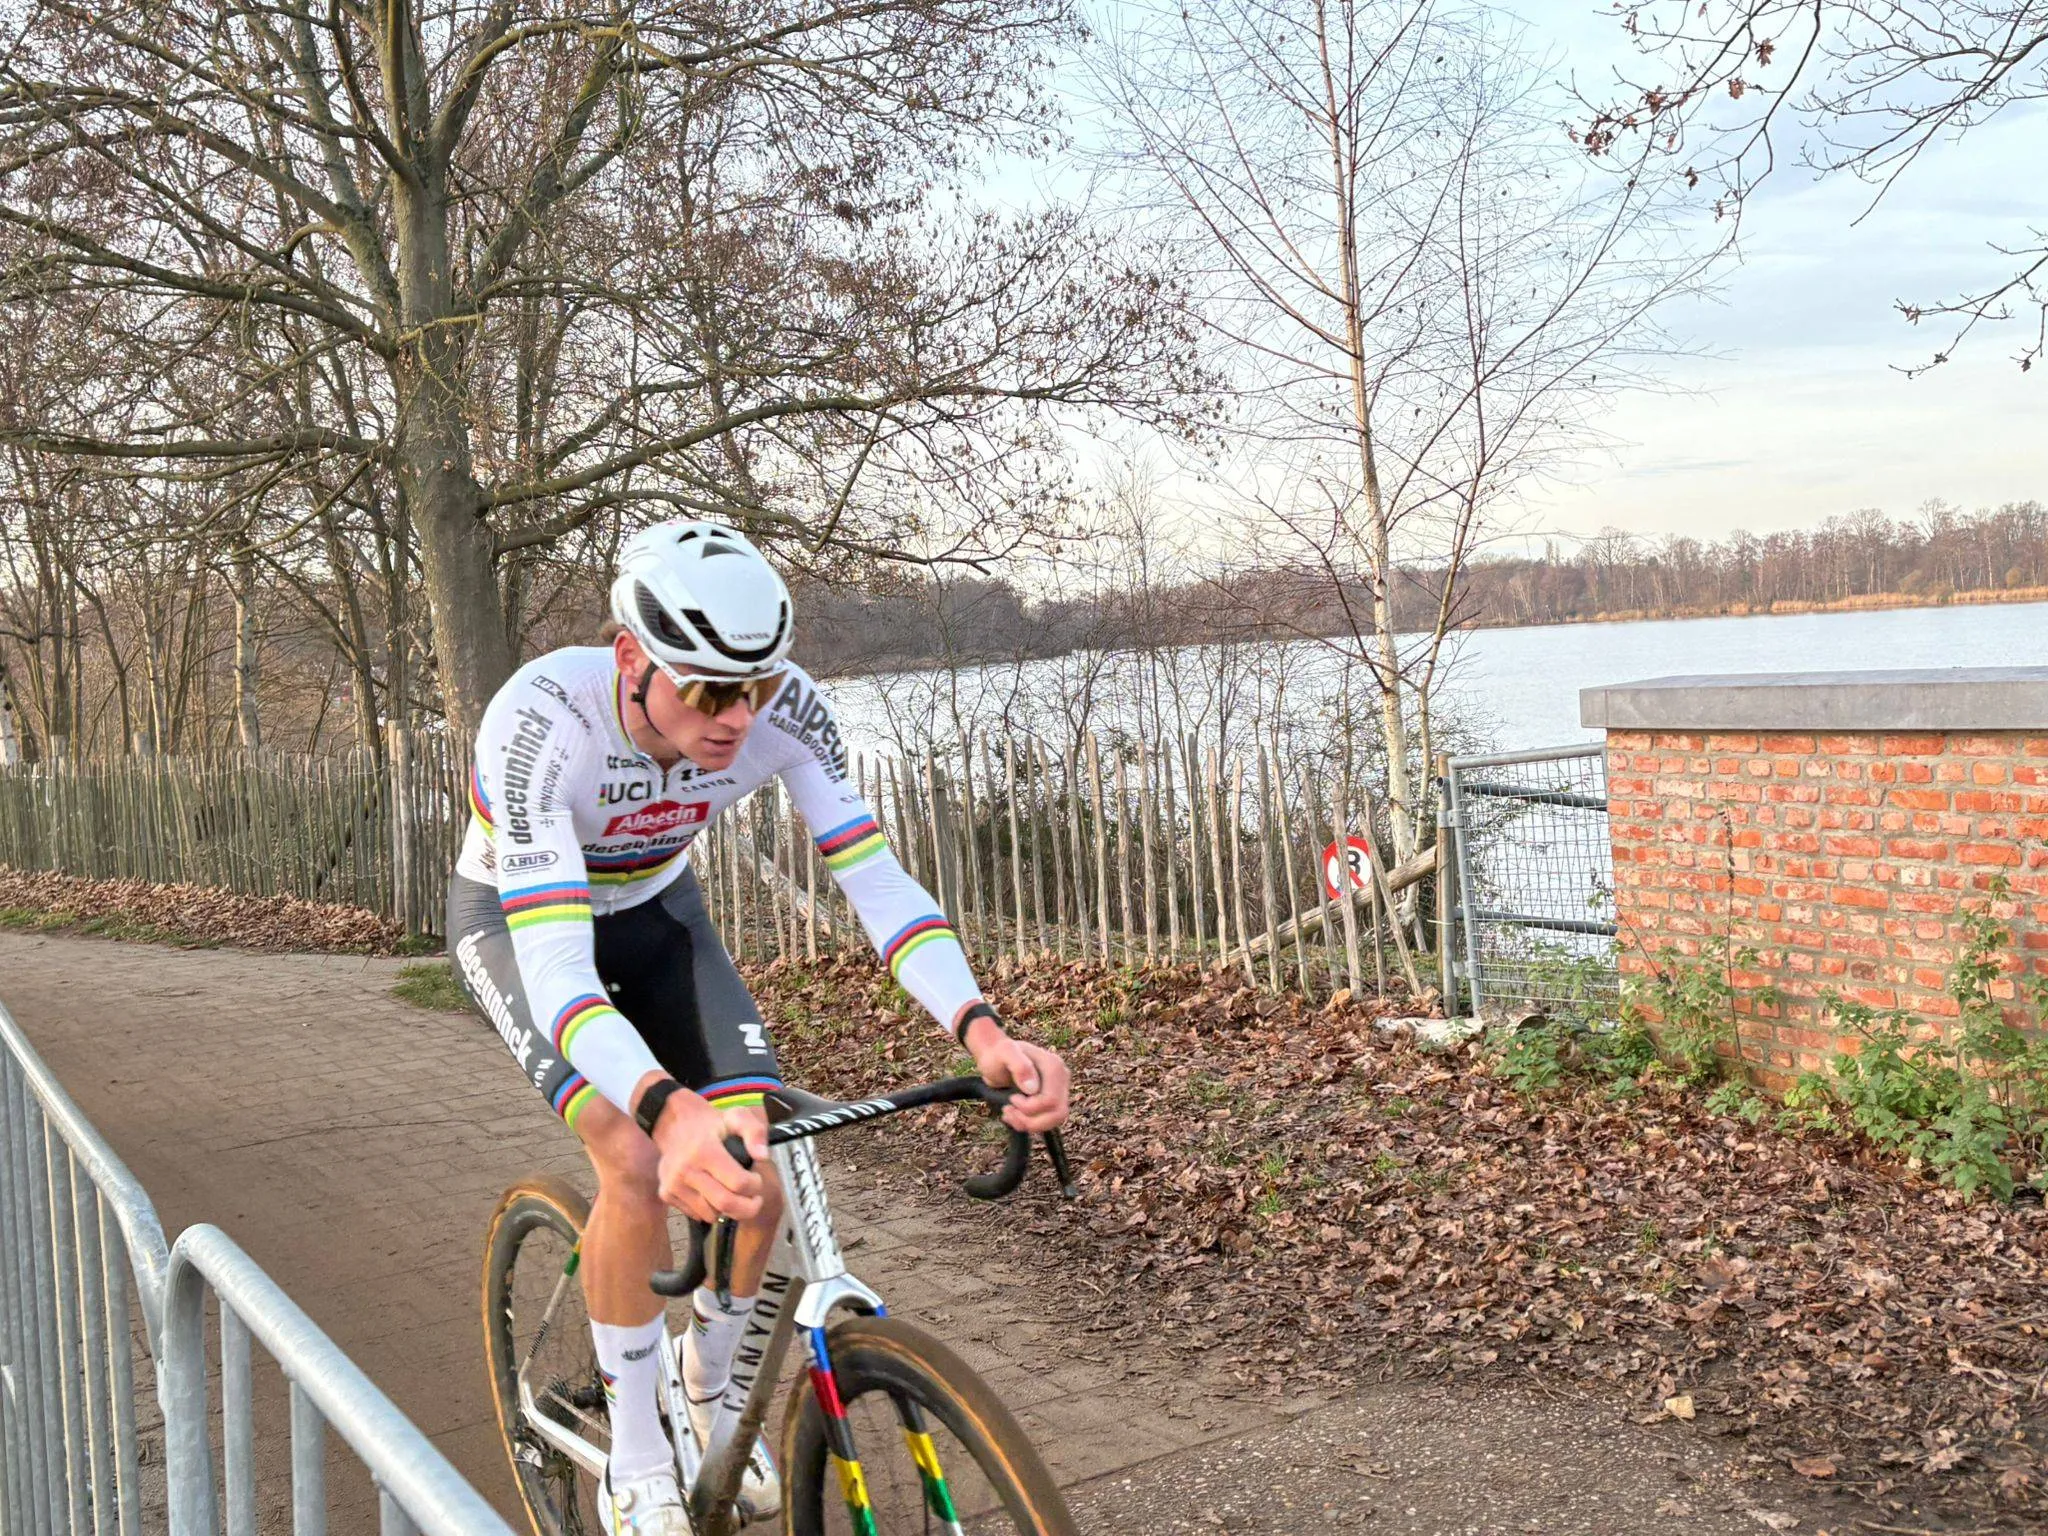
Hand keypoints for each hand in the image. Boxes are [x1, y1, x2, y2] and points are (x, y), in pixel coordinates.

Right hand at [646, 1084, 764, 1222]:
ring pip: (711, 1214)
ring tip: (732, 1193)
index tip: (757, 1179)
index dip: (755, 1185)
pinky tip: (712, 1193)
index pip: (738, 1183)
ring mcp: (673, 1184)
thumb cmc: (710, 1124)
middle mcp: (685, 1170)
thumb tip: (762, 1157)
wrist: (673, 1124)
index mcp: (704, 1151)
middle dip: (748, 1208)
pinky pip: (696, 1214)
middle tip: (755, 1200)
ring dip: (727, 1209)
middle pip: (726, 1204)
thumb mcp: (737, 1116)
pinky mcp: (666, 1194)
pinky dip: (709, 1209)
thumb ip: (755, 1132)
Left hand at [966, 1019, 1070, 1133]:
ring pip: (1056, 1120)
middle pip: (1058, 1113)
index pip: (1051, 1100)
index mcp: (1054, 1066)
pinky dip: (1030, 1124)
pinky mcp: (1053, 1100)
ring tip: (1009, 1114)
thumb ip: (1019, 1065)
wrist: (995, 1058)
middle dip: (1031, 1120)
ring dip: (1031, 1124)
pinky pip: (1049, 1121)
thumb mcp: (1004, 1053)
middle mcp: (1061, 1078)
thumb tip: (1032, 1089)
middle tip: (1009, 1110)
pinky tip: (1014, 1116)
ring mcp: (1059, 1090)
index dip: (1029, 1107)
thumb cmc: (998, 1054)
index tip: (1012, 1099)